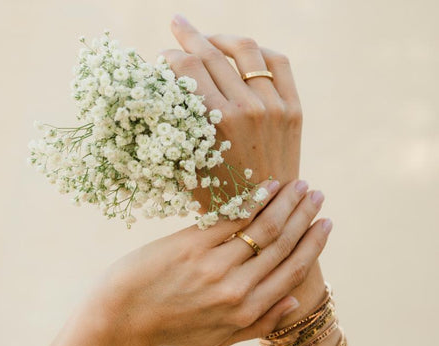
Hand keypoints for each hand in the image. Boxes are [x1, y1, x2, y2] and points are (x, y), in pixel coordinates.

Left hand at [81, 178, 330, 345]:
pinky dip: (253, 199)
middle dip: (305, 216)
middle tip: (316, 195)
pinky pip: (231, 217)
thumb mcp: (218, 339)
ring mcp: (214, 264)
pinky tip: (267, 185)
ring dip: (286, 203)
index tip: (325, 224)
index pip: (292, 271)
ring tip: (299, 186)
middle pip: (282, 244)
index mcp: (246, 311)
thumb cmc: (171, 328)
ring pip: (263, 227)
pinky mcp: (191, 244)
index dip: (313, 245)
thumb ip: (259, 325)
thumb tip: (294, 301)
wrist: (122, 317)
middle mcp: (236, 288)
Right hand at [159, 14, 302, 209]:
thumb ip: (175, 130)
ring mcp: (274, 106)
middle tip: (176, 23)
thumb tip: (157, 98)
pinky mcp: (293, 109)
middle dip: (189, 34)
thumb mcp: (189, 168)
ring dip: (222, 37)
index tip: (162, 57)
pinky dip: (259, 51)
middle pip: (212, 53)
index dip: (170, 56)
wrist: (265, 216)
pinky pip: (277, 63)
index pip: (188, 68)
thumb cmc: (220, 199)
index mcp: (218, 123)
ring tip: (208, 37)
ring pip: (246, 50)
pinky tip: (244, 52)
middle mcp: (248, 108)